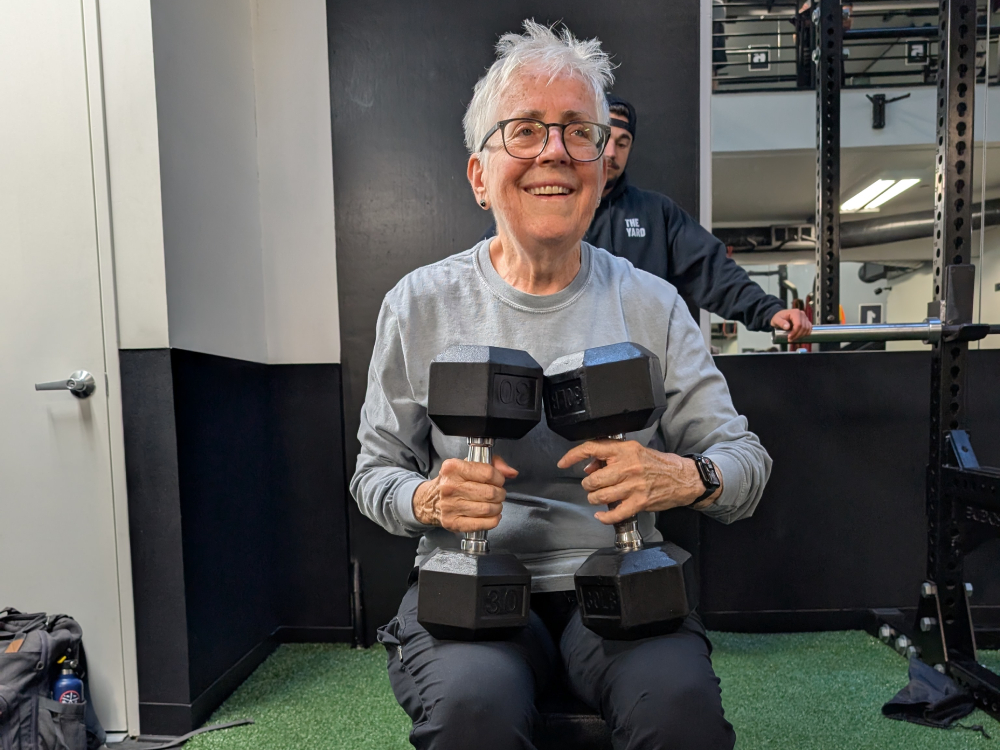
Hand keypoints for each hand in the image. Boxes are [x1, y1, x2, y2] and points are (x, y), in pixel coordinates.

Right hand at [412, 456, 517, 532]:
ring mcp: (450, 506)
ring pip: (488, 509)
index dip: (499, 478)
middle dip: (500, 494)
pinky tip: (492, 516)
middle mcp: (449, 487)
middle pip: (490, 492)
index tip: (498, 481)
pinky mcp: (453, 523)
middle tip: (497, 494)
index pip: (489, 473)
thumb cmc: (454, 481)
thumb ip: (493, 464)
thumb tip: (511, 472)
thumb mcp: (469, 465)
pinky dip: (493, 521)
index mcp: (453, 468)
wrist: (430, 500)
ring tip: (494, 504)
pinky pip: (482, 524)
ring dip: (497, 507)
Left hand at [557, 440, 714, 524]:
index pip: (592, 448)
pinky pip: (614, 513)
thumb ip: (611, 457)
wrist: (683, 478)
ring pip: (601, 496)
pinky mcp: (640, 502)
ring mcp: (634, 485)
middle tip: (592, 486)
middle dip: (588, 485)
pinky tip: (601, 514)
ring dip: (594, 499)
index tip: (563, 463)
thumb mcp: (634, 452)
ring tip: (597, 498)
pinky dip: (604, 516)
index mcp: (625, 450)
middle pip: (593, 479)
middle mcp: (628, 466)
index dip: (573, 456)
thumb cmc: (658, 464)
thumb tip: (588, 466)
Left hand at [771, 309, 811, 341]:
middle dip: (797, 335)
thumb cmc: (778, 317)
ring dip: (801, 335)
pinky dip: (806, 333)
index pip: (798, 324)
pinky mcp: (806, 321)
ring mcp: (805, 317)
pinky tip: (800, 336)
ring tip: (794, 338)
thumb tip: (787, 327)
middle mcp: (802, 314)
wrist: (780, 316)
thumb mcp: (776, 320)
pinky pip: (809, 328)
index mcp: (795, 313)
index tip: (789, 337)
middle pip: (803, 327)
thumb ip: (781, 323)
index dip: (795, 332)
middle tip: (790, 339)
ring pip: (807, 328)